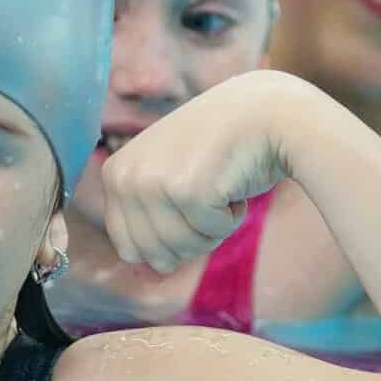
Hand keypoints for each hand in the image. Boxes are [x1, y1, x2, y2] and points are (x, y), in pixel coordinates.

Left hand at [99, 71, 309, 273]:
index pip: (129, 249)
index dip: (167, 242)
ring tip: (218, 185)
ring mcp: (153, 183)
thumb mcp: (166, 173)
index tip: (187, 206)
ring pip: (185, 248)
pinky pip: (213, 233)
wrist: (266, 112)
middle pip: (156, 255)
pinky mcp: (187, 190)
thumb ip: (147, 213)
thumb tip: (157, 268)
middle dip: (191, 238)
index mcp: (114, 176)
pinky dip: (233, 216)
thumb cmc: (220, 148)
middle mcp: (125, 178)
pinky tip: (232, 179)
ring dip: (213, 228)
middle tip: (206, 198)